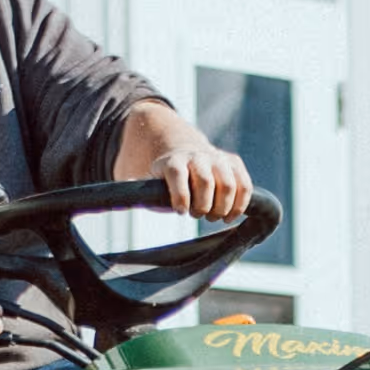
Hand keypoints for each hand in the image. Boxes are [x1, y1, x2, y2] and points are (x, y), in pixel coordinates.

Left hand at [119, 98, 252, 221]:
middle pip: (205, 180)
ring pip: (228, 184)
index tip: (181, 212)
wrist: (183, 153)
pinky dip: (240, 204)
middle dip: (202, 205)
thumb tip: (126, 189)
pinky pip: (244, 185)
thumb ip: (139, 189)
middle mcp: (196, 156)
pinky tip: (229, 216)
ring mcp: (217, 158)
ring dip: (222, 207)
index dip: (180, 194)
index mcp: (172, 161)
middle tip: (197, 215)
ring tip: (213, 217)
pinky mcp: (234, 163)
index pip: (177, 173)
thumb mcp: (149, 183)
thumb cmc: (165, 180)